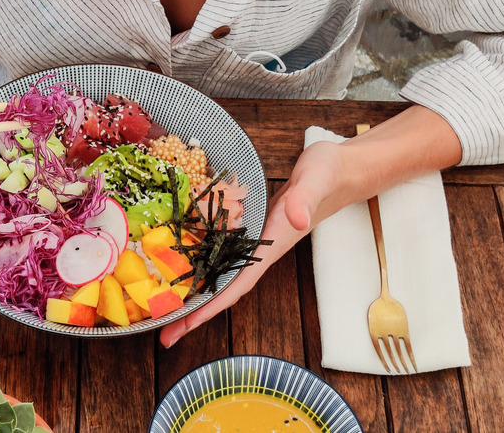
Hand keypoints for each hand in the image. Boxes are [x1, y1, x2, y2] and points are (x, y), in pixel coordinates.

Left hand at [159, 140, 363, 346]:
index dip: (212, 306)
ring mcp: (253, 241)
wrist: (339, 170)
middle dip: (195, 312)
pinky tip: (181, 267)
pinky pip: (220, 252)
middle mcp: (259, 251)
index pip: (237, 284)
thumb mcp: (316, 182)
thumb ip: (305, 201)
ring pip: (219, 272)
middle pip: (222, 288)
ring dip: (194, 292)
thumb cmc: (328, 175)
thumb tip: (297, 220)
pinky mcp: (249, 227)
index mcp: (271, 246)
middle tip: (163, 333)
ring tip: (164, 309)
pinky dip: (200, 263)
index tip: (187, 326)